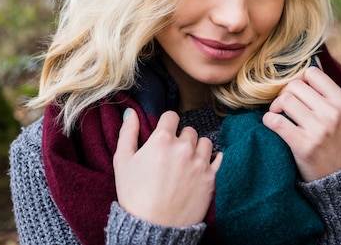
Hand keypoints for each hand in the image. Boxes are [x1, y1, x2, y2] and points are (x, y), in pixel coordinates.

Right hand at [113, 109, 221, 226]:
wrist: (152, 228)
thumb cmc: (134, 195)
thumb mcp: (122, 161)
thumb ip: (127, 132)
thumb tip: (130, 112)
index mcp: (162, 140)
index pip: (171, 116)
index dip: (165, 125)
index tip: (163, 135)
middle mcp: (184, 147)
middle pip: (188, 130)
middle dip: (180, 139)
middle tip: (171, 155)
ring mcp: (200, 163)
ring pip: (204, 142)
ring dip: (197, 148)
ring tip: (186, 162)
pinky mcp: (211, 178)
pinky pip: (218, 158)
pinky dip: (211, 159)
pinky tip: (201, 166)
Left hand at [262, 66, 340, 181]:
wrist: (339, 176)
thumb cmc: (334, 139)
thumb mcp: (340, 113)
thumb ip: (325, 90)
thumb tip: (312, 58)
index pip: (312, 73)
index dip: (299, 81)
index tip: (298, 94)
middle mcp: (332, 113)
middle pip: (294, 86)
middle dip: (284, 94)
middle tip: (284, 107)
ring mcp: (319, 129)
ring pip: (284, 100)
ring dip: (275, 107)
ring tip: (278, 115)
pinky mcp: (303, 145)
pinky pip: (275, 121)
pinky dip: (268, 121)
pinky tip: (273, 125)